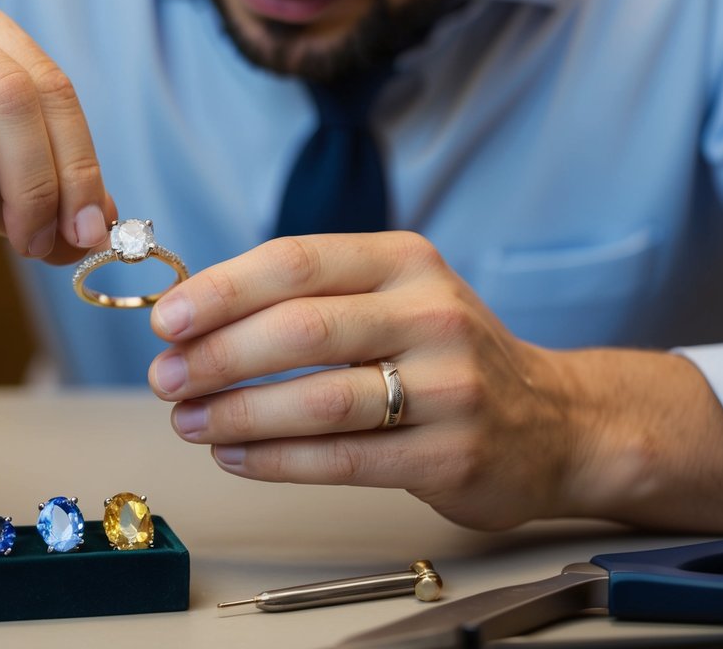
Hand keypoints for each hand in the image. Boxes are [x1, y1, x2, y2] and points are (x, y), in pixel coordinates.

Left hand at [147, 232, 722, 530]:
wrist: (556, 422)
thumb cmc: (445, 355)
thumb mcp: (394, 298)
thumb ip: (310, 298)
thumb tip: (195, 317)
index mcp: (404, 262)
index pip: (295, 262)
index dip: (221, 291)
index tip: (167, 319)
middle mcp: (431, 314)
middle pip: (301, 328)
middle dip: (218, 356)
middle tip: (165, 378)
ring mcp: (448, 386)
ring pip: (318, 399)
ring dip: (238, 413)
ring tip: (187, 420)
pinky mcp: (451, 454)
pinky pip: (343, 459)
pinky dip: (276, 460)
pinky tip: (235, 455)